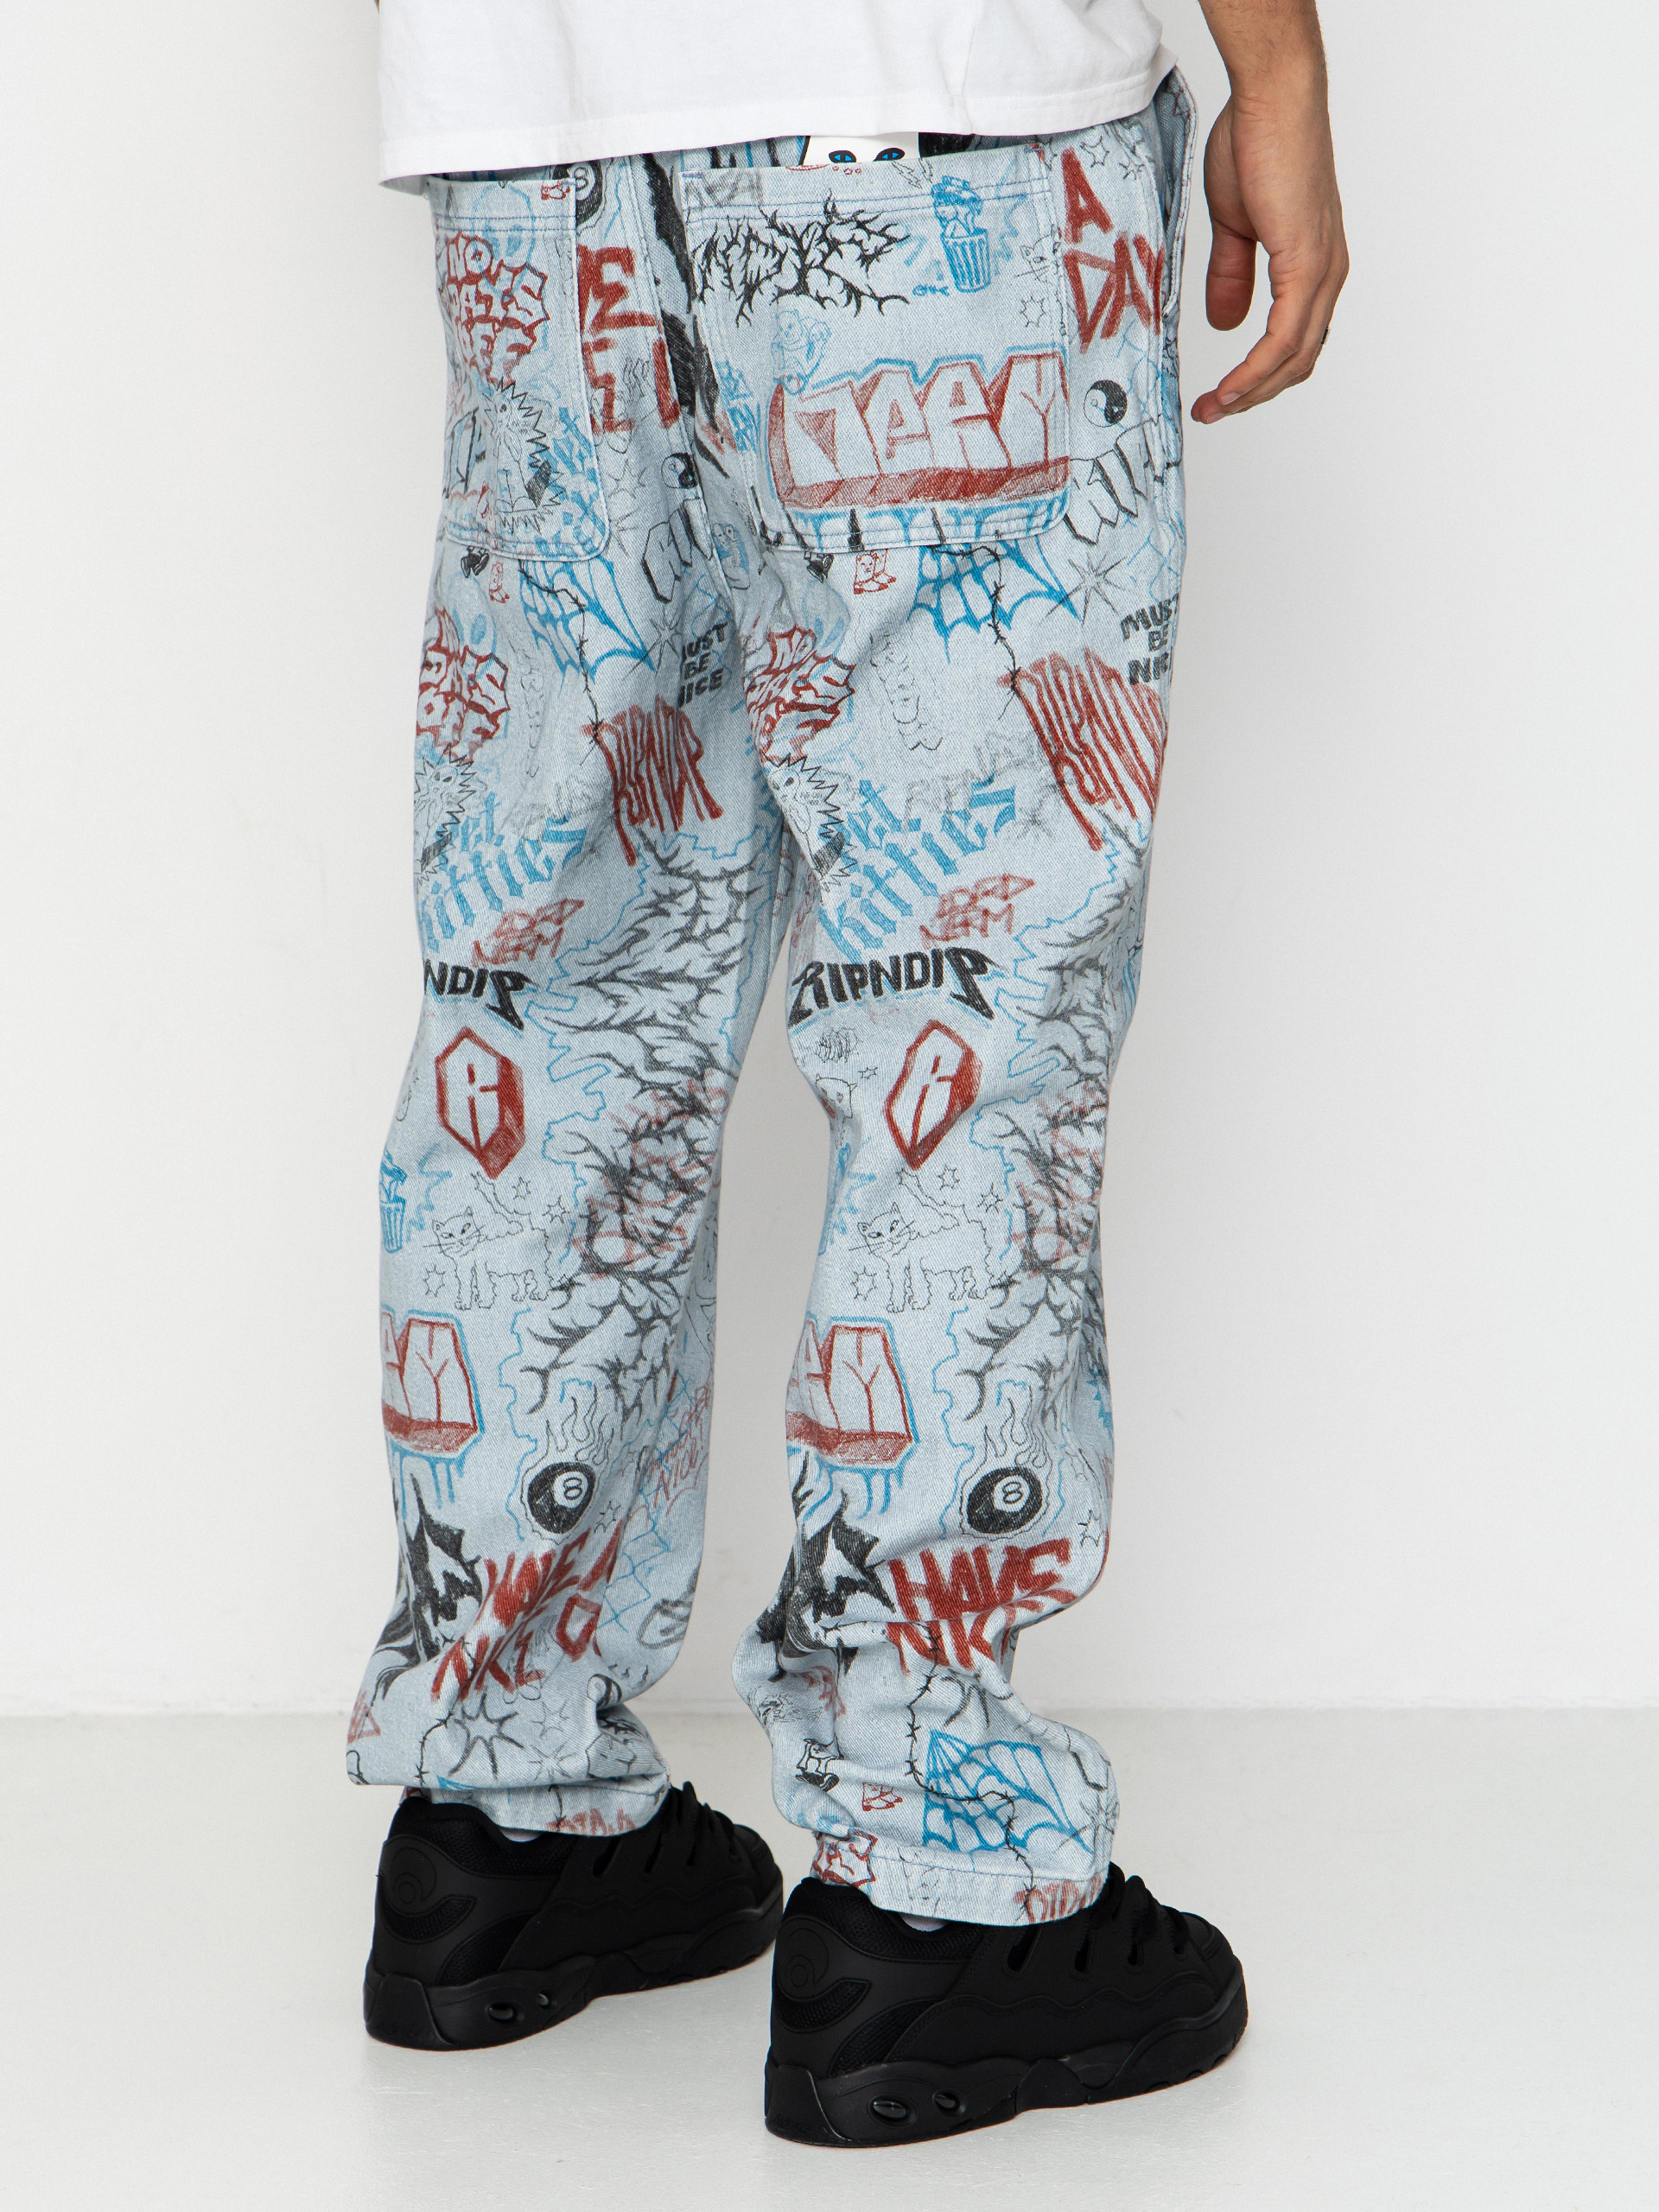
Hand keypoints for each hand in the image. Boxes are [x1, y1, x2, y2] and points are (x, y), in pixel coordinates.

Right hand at [1190, 10, 1348, 422]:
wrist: (1272, 99)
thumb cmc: (1257, 142)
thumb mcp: (1235, 223)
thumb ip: (1231, 276)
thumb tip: (1226, 323)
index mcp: (1314, 264)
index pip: (1296, 340)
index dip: (1260, 374)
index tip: (1221, 394)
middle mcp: (1327, 273)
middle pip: (1299, 360)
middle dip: (1254, 395)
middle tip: (1212, 413)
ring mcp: (1322, 271)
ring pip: (1294, 358)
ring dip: (1252, 391)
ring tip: (1214, 409)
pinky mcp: (1308, 266)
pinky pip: (1285, 338)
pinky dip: (1256, 370)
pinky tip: (1231, 388)